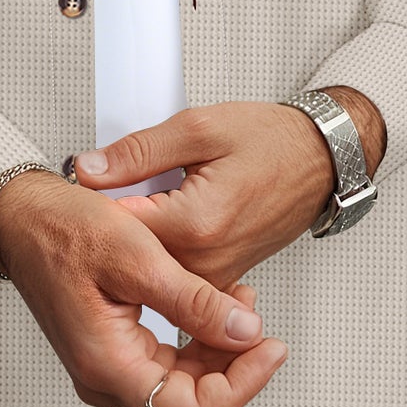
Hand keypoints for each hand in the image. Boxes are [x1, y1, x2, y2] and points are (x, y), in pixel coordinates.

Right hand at [0, 170, 288, 406]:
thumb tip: (245, 332)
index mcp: (109, 365)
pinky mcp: (111, 349)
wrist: (22, 216)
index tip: (271, 345)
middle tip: (259, 318)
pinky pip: (164, 363)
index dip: (243, 384)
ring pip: (181, 384)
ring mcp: (107, 367)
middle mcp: (105, 378)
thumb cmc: (65, 229)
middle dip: (235, 365)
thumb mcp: (138, 255)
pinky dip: (195, 339)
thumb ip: (193, 300)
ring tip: (239, 300)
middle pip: (190, 403)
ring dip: (218, 351)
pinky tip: (211, 303)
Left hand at [69, 91, 384, 291]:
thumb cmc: (271, 141)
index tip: (86, 183)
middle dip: (113, 220)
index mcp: (196, 223)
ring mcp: (214, 275)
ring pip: (150, 264)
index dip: (94, 201)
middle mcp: (205, 261)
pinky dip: (162, 244)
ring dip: (138, 233)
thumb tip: (90, 169)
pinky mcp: (220, 278)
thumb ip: (138, 151)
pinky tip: (165, 214)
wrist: (319, 162)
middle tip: (111, 182)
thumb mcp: (198, 127)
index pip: (116, 226)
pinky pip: (174, 268)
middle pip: (129, 251)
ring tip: (145, 195)